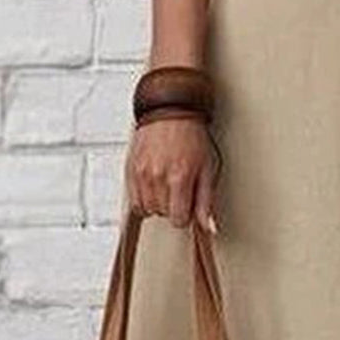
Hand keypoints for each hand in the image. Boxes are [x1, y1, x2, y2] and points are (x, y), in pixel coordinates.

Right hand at [124, 116, 219, 231]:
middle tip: (179, 188)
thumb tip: (209, 228)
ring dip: (157, 203)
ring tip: (166, 185)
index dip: (186, 214)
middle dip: (173, 206)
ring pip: (147, 209)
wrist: (170, 112)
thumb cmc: (191, 137)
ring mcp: (141, 174)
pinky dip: (144, 198)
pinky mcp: (130, 171)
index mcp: (179, 178)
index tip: (188, 203)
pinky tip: (154, 185)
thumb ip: (206, 202)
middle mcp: (157, 178)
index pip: (178, 219)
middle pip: (163, 214)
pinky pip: (134, 200)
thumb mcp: (207, 169)